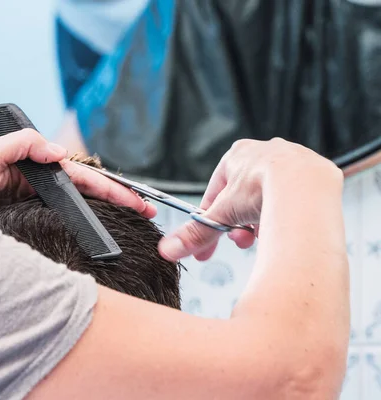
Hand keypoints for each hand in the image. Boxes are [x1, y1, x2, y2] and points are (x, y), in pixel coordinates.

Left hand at [0, 129, 156, 217]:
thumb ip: (23, 146)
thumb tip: (59, 153)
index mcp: (33, 162)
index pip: (79, 174)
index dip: (109, 186)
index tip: (134, 198)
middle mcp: (37, 181)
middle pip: (85, 190)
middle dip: (117, 200)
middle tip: (147, 212)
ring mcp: (31, 200)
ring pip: (75, 206)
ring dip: (103, 213)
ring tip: (131, 222)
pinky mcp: (23, 216)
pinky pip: (58, 220)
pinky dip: (79, 225)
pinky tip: (95, 232)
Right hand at [158, 138, 340, 260]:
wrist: (305, 185)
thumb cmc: (261, 189)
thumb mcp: (221, 214)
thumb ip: (196, 232)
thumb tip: (168, 249)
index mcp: (237, 154)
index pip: (217, 192)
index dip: (213, 219)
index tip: (212, 241)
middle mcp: (265, 151)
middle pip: (244, 196)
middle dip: (239, 223)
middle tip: (242, 242)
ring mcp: (293, 159)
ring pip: (269, 197)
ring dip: (262, 220)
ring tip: (265, 235)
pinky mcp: (316, 171)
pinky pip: (295, 197)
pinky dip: (287, 212)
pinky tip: (286, 225)